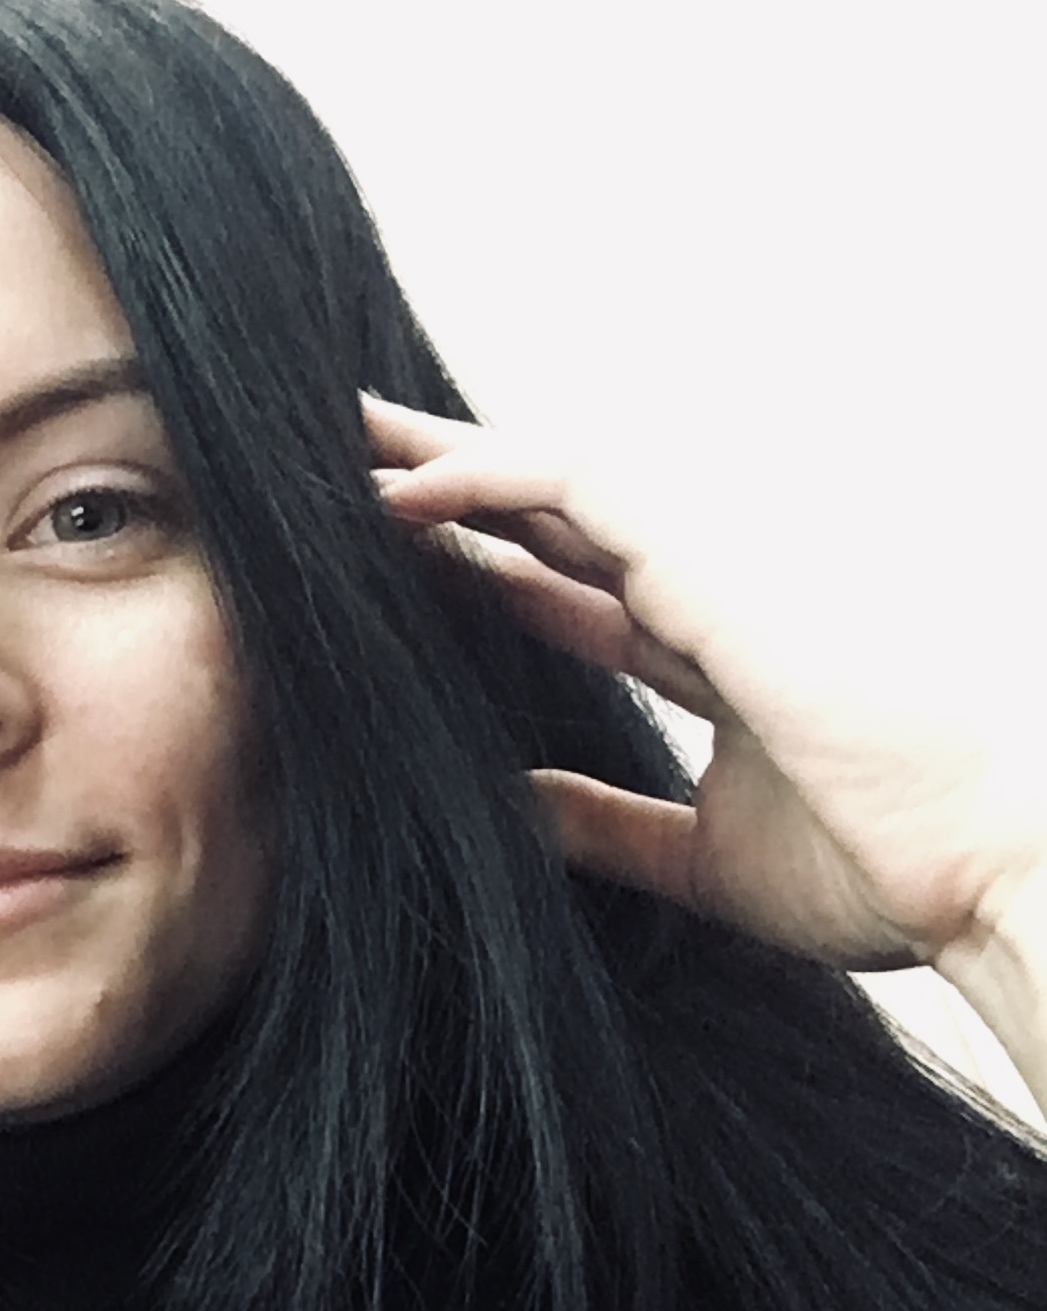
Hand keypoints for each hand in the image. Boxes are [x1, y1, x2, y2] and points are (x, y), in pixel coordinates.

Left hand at [363, 392, 1046, 985]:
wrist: (984, 868)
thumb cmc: (885, 867)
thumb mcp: (705, 855)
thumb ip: (611, 824)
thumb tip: (519, 810)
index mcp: (718, 651)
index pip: (575, 586)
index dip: (483, 565)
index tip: (388, 557)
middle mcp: (713, 589)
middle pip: (550, 517)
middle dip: (447, 487)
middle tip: (336, 460)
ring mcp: (718, 561)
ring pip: (549, 479)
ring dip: (441, 459)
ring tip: (329, 442)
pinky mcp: (717, 552)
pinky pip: (571, 486)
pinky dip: (481, 481)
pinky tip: (397, 490)